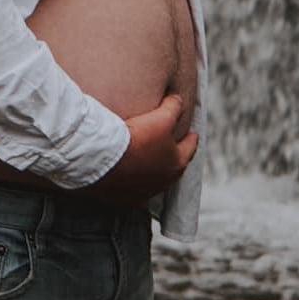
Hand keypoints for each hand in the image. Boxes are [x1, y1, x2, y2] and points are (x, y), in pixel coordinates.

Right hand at [69, 92, 198, 207]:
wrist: (105, 159)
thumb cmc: (137, 139)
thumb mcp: (161, 117)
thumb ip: (173, 108)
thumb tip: (178, 101)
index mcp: (177, 163)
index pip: (190, 147)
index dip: (191, 137)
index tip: (193, 133)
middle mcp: (164, 181)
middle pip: (173, 166)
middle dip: (174, 155)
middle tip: (172, 146)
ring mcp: (145, 192)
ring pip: (154, 180)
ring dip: (153, 170)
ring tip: (148, 160)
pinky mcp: (126, 199)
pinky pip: (133, 191)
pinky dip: (133, 183)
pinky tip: (129, 177)